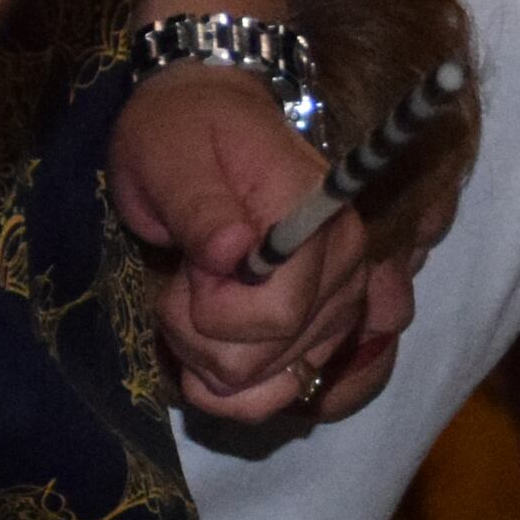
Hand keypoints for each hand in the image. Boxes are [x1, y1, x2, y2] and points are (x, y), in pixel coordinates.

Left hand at [110, 63, 399, 425]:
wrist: (208, 123)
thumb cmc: (184, 133)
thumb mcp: (171, 154)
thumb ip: (200, 207)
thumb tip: (231, 254)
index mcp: (320, 224)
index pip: (275, 316)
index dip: (209, 313)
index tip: (184, 270)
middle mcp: (348, 271)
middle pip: (271, 361)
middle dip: (202, 338)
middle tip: (180, 284)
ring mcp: (345, 306)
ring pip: (276, 388)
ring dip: (215, 361)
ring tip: (194, 305)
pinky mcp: (331, 332)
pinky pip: (292, 396)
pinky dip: (242, 391)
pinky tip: (211, 357)